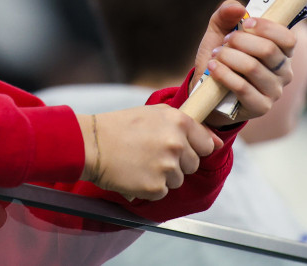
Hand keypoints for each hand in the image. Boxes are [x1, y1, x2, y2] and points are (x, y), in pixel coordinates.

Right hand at [78, 106, 221, 200]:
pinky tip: (136, 173)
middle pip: (193, 164)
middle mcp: (176, 144)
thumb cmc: (120, 126)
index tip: (179, 148)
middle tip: (152, 153)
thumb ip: (187, 124)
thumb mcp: (155, 113)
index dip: (193, 147)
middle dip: (177, 162)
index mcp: (179, 122)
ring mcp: (167, 167)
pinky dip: (150, 187)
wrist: (91, 144)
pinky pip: (162, 192)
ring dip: (163, 175)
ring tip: (141, 162)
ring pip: (178, 180)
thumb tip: (215, 142)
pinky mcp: (155, 187)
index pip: (206, 144)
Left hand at [193, 1, 295, 127]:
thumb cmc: (220, 57)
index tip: (245, 23)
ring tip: (216, 55)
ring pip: (253, 67)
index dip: (266, 27)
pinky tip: (213, 68)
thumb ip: (226, 13)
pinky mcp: (260, 106)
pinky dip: (224, 74)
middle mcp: (284, 72)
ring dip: (228, 57)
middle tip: (225, 41)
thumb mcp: (219, 31)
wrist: (207, 89)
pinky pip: (242, 87)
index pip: (288, 38)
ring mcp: (274, 91)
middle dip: (240, 41)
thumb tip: (238, 8)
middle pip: (268, 50)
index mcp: (281, 52)